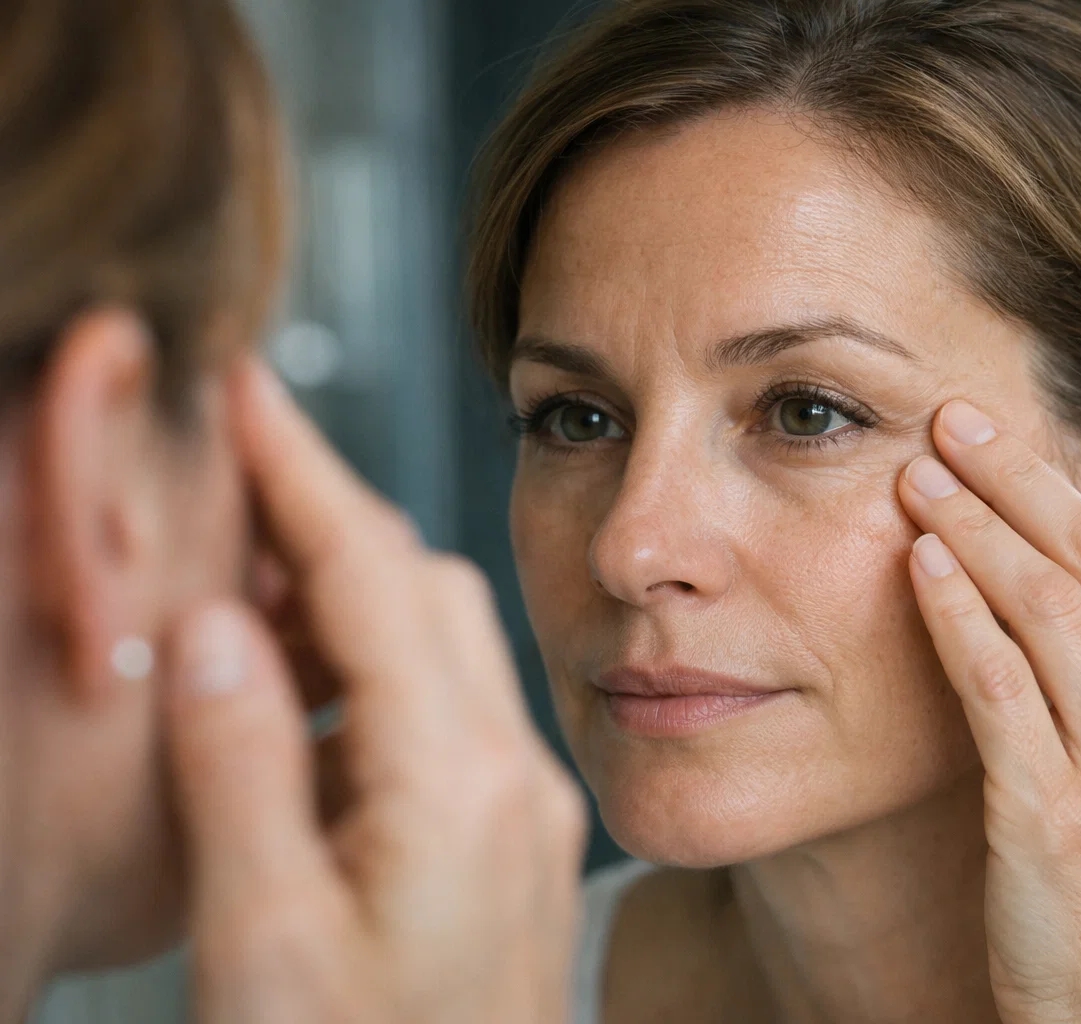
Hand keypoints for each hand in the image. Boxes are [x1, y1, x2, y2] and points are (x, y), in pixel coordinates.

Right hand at [161, 358, 587, 1023]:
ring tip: (243, 578)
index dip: (303, 471)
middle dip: (326, 515)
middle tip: (228, 472)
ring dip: (349, 588)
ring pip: (441, 635)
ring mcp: (521, 805)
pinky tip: (304, 683)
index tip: (245, 387)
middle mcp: (511, 778)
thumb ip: (238, 774)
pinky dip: (374, 659)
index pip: (375, 578)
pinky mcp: (509, 834)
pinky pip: (447, 698)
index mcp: (454, 788)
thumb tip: (210, 628)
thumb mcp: (266, 945)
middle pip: (425, 588)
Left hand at [898, 400, 1080, 1023]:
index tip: (998, 447)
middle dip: (1015, 477)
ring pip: (1045, 605)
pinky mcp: (1059, 817)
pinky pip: (998, 684)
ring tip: (917, 475)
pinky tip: (916, 564)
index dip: (1059, 493)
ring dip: (972, 526)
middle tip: (952, 420)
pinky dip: (955, 612)